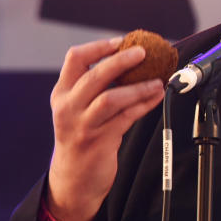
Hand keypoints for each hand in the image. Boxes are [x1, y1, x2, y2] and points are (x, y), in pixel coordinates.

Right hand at [46, 37, 166, 220]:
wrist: (73, 179)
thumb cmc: (81, 137)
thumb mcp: (77, 109)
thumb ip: (95, 88)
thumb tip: (130, 62)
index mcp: (62, 93)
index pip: (75, 59)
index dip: (99, 46)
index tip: (121, 41)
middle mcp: (69, 107)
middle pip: (95, 76)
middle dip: (121, 61)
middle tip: (143, 52)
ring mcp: (83, 125)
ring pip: (111, 98)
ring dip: (138, 87)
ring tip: (157, 80)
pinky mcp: (99, 141)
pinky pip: (126, 118)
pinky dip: (144, 105)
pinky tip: (156, 97)